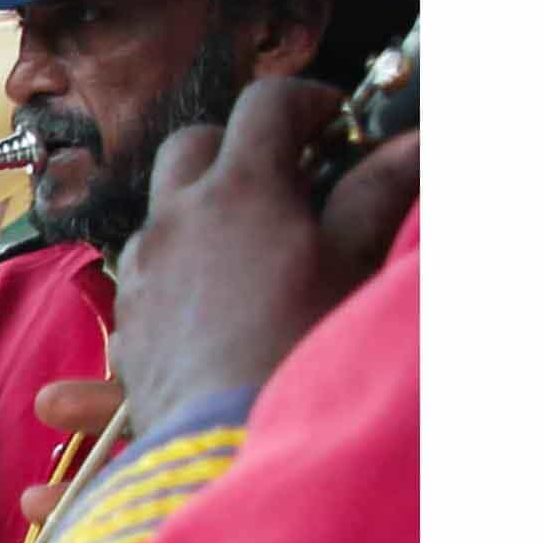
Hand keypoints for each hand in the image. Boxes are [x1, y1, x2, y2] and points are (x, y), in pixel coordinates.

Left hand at [113, 76, 419, 434]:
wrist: (225, 440)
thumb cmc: (300, 345)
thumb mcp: (354, 260)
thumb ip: (378, 192)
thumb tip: (413, 142)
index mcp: (237, 188)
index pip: (265, 105)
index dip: (307, 102)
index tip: (336, 123)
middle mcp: (175, 218)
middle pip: (192, 144)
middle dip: (238, 143)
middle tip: (289, 173)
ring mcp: (143, 267)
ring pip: (162, 207)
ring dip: (202, 205)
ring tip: (254, 238)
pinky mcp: (129, 318)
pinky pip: (147, 268)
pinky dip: (178, 261)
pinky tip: (217, 293)